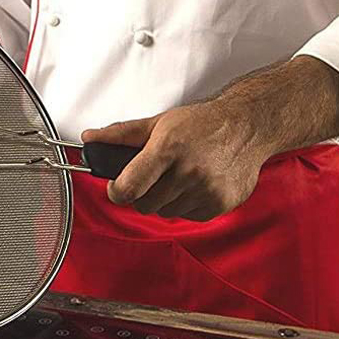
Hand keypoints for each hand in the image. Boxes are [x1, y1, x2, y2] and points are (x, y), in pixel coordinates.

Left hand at [82, 99, 269, 220]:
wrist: (248, 126)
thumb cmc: (202, 123)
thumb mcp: (159, 123)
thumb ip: (120, 134)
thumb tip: (89, 139)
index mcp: (167, 149)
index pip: (129, 187)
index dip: (116, 191)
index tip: (117, 187)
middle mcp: (188, 171)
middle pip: (144, 204)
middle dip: (142, 194)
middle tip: (152, 178)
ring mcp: (206, 189)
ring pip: (165, 212)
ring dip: (165, 200)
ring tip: (177, 177)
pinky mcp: (220, 203)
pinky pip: (187, 216)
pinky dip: (185, 205)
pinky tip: (194, 185)